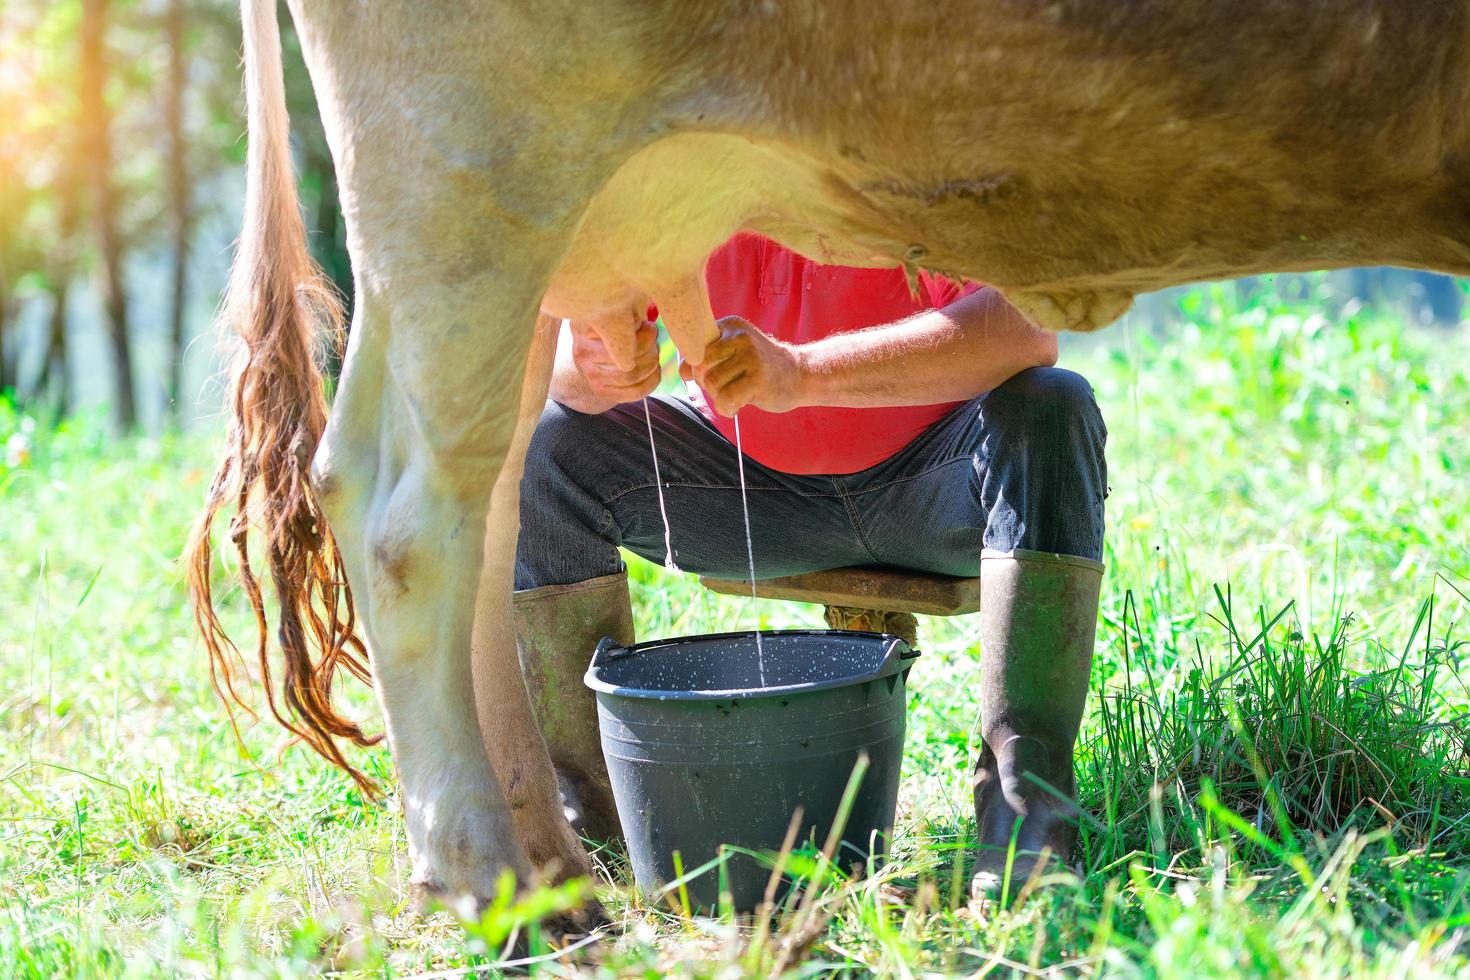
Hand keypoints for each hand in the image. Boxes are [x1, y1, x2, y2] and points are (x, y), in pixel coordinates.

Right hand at [568, 318, 660, 405]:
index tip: (649, 327)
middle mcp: (584, 351)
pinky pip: (635, 392)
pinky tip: (655, 371)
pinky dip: (652, 381)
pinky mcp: (602, 391)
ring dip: (652, 364)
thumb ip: (629, 310)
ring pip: (631, 374)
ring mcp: (591, 374)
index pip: (617, 331)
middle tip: (654, 341)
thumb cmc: (608, 329)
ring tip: (654, 354)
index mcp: (585, 326)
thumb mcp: (613, 313)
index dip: (641, 332)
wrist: (587, 359)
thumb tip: (650, 321)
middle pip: (626, 354)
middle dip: (650, 347)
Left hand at [679, 316, 805, 415]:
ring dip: (718, 397)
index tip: (712, 375)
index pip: (694, 347)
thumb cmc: (760, 367)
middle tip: (725, 388)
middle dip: (707, 384)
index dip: (696, 368)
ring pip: (712, 384)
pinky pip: (726, 398)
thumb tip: (682, 372)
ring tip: (734, 396)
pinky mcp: (758, 380)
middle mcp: (739, 337)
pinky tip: (736, 407)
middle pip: (701, 366)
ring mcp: (750, 357)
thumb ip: (705, 358)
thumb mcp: (733, 354)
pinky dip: (726, 408)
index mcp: (730, 326)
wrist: (800, 374)